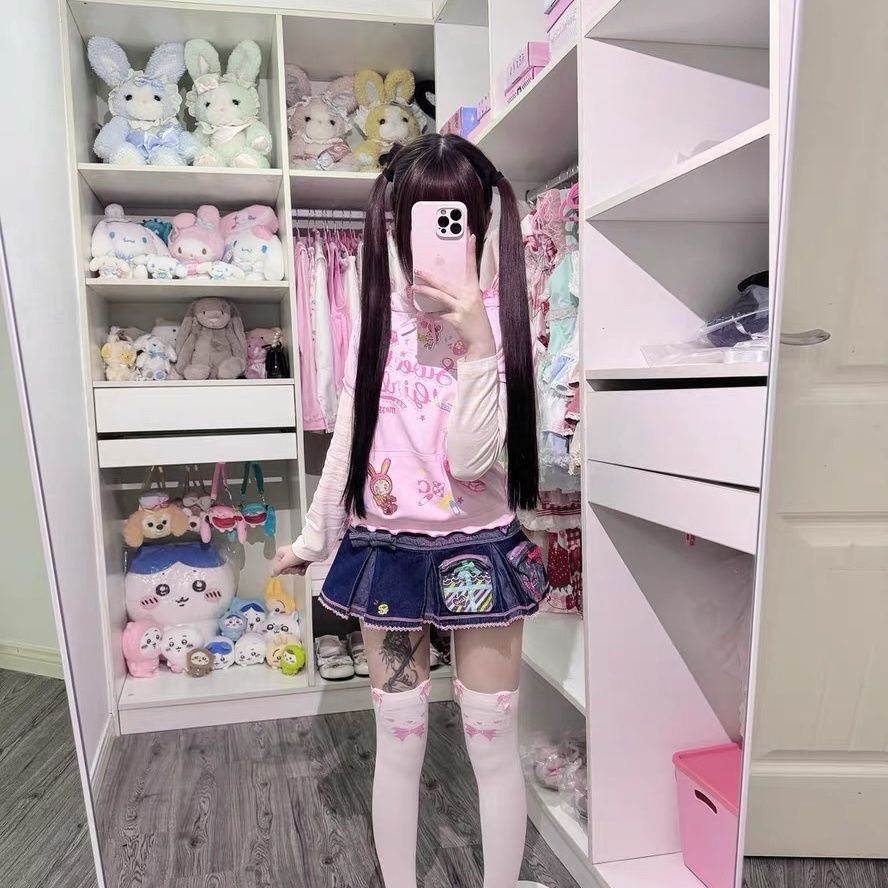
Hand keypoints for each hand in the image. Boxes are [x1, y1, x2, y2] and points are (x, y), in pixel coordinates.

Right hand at [271, 546, 309, 575]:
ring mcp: (295, 559)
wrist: (309, 551)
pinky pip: (300, 570)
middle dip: (292, 570)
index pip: (278, 566)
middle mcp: (287, 556)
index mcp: (281, 553)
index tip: (286, 567)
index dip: (283, 569)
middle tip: (294, 566)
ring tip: (300, 566)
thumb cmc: (296, 553)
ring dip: (297, 570)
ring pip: (293, 570)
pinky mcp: (302, 561)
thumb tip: (272, 574)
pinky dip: (302, 570)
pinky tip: (304, 567)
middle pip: (286, 569)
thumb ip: (277, 569)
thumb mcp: (284, 562)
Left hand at [412, 234, 495, 360]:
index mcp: (474, 290)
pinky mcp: (456, 319)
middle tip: (418, 270)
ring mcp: (462, 308)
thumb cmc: (477, 322)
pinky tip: (423, 314)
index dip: (471, 251)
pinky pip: (439, 315)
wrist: (482, 342)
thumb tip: (446, 287)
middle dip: (431, 276)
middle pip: (446, 283)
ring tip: (414, 288)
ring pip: (440, 296)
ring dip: (426, 292)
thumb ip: (462, 295)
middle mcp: (469, 297)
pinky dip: (431, 315)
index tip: (470, 236)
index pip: (472, 267)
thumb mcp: (474, 304)